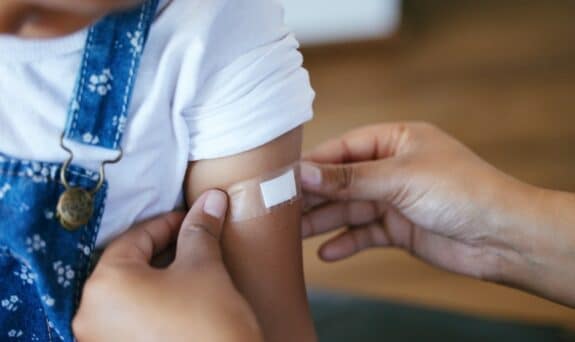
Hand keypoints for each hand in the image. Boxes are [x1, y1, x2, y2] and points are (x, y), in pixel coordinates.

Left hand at [73, 190, 262, 341]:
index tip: (193, 217)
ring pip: (128, 294)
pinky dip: (151, 304)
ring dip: (156, 278)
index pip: (135, 238)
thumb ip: (200, 230)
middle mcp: (90, 315)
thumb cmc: (209, 322)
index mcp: (105, 285)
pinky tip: (178, 302)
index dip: (168, 223)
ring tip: (188, 270)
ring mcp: (100, 341)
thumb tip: (211, 199)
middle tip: (193, 241)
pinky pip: (129, 319)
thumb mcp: (205, 268)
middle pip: (127, 266)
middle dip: (162, 250)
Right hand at [301, 122, 535, 280]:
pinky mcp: (399, 228)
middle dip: (315, 196)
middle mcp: (392, 168)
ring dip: (325, 221)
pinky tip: (327, 252)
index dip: (313, 165)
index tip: (283, 179)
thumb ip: (349, 178)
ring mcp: (395, 200)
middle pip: (342, 181)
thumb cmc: (462, 191)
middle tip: (283, 209)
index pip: (343, 149)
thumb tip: (304, 172)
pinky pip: (365, 233)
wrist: (502, 237)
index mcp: (395, 141)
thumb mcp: (399, 178)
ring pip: (350, 209)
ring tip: (296, 234)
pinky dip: (347, 242)